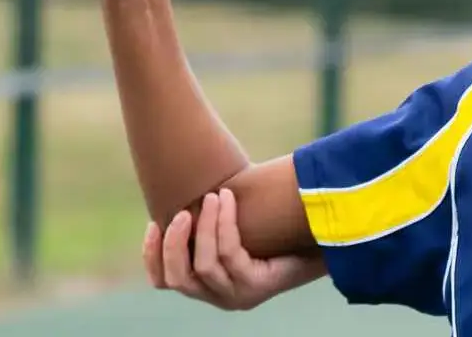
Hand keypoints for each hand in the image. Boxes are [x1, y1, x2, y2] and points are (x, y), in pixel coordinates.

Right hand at [142, 188, 321, 310]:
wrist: (319, 239)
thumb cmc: (273, 227)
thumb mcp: (233, 223)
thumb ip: (207, 216)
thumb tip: (179, 176)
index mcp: (206, 284)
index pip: (163, 280)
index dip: (151, 255)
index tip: (153, 222)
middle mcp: (218, 295)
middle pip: (177, 278)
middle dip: (174, 242)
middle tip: (184, 210)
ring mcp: (236, 295)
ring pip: (204, 265)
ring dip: (204, 226)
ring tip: (213, 195)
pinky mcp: (255, 287)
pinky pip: (230, 253)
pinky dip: (224, 224)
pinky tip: (227, 200)